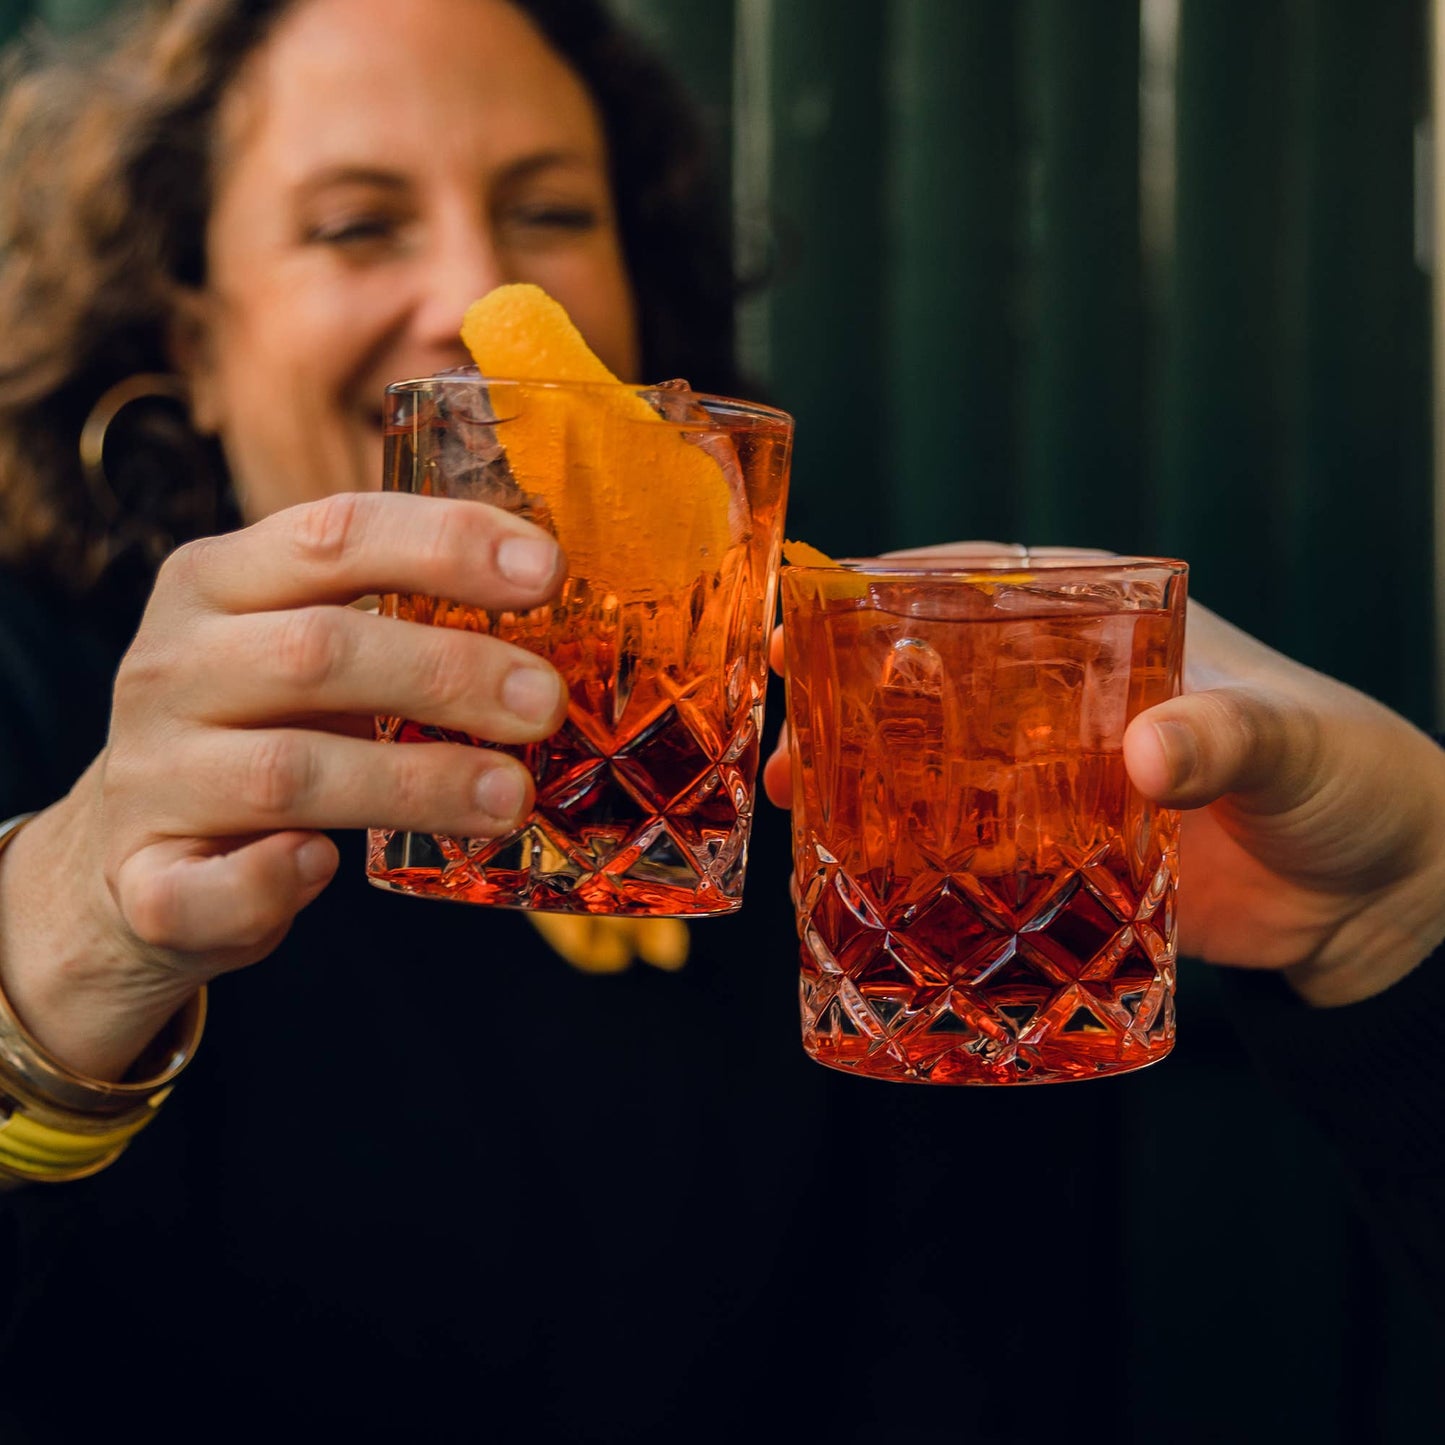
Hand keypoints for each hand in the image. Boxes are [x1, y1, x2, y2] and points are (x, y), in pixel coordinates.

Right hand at [0, 492, 568, 1076]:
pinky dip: (270, 882)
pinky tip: (325, 869)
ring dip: (415, 783)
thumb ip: (394, 623)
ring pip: (286, 774)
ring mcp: (150, 776)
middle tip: (547, 703)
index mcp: (216, 581)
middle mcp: (171, 666)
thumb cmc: (258, 731)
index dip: (445, 545)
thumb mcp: (304, 647)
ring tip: (509, 796)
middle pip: (318, 652)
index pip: (334, 534)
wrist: (126, 851)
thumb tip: (553, 629)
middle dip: (451, 672)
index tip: (548, 568)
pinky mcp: (143, 882)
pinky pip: (204, 888)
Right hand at [763, 543, 1444, 1007]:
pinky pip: (970, 847)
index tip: (819, 602)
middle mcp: (1064, 696)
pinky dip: (915, 857)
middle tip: (785, 718)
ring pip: (937, 762)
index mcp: (1109, 627)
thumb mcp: (1291, 738)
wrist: (1376, 900)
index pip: (987, 581)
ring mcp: (1053, 778)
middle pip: (934, 676)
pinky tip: (860, 874)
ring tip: (796, 797)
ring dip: (863, 776)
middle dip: (851, 691)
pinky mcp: (1058, 856)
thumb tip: (1147, 754)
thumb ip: (1224, 736)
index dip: (895, 586)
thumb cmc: (1350, 776)